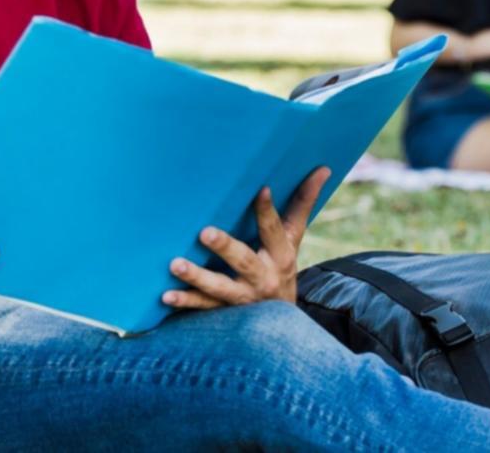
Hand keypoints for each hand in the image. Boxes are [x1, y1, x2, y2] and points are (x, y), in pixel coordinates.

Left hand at [164, 166, 330, 310]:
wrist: (281, 321)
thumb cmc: (281, 264)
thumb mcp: (294, 237)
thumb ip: (303, 203)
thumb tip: (324, 168)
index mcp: (280, 255)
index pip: (273, 230)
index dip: (267, 211)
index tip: (260, 189)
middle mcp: (262, 277)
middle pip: (243, 261)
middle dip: (224, 247)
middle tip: (205, 232)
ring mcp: (242, 297)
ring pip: (219, 288)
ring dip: (197, 277)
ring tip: (175, 264)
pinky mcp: (225, 312)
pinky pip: (203, 308)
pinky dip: (184, 302)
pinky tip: (166, 296)